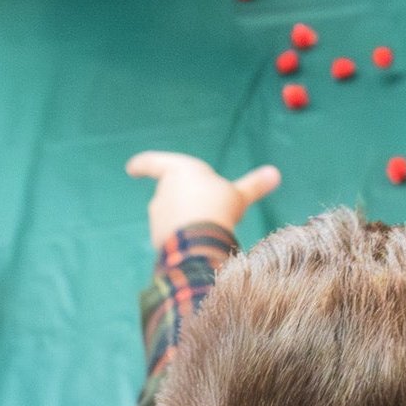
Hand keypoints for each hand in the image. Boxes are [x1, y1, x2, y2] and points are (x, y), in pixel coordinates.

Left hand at [126, 150, 280, 249]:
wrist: (200, 241)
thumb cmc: (219, 208)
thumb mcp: (239, 194)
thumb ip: (254, 184)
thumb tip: (275, 173)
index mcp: (178, 170)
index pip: (153, 163)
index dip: (143, 164)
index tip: (130, 168)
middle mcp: (163, 191)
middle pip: (169, 192)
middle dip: (182, 198)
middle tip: (204, 205)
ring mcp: (158, 215)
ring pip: (170, 214)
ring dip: (184, 218)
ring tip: (208, 226)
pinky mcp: (158, 236)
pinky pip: (171, 233)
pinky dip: (182, 236)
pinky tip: (199, 242)